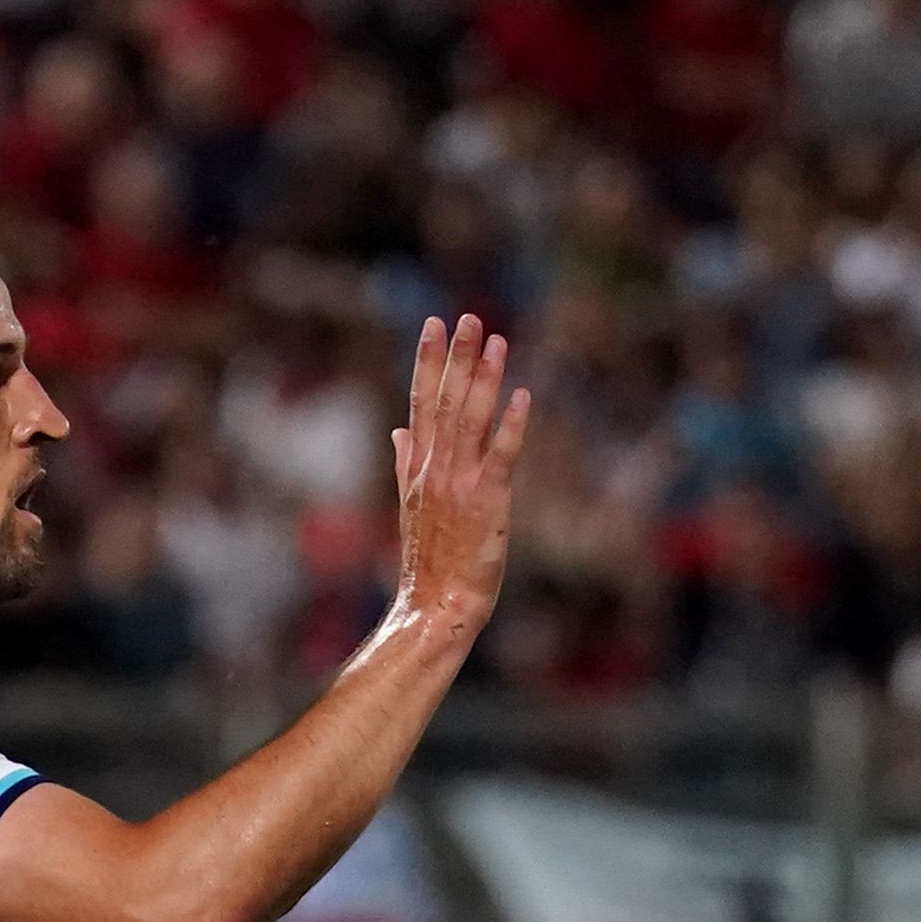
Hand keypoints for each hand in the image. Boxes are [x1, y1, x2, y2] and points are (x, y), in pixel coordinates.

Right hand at [388, 313, 531, 633]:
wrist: (434, 605)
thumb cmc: (429, 562)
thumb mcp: (410, 505)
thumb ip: (404, 464)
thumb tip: (398, 430)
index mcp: (419, 468)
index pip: (421, 403)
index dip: (427, 361)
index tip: (433, 324)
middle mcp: (436, 469)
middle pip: (445, 401)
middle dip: (456, 356)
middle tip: (467, 316)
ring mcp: (459, 484)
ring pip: (470, 420)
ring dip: (483, 378)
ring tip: (496, 341)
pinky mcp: (486, 502)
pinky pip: (500, 456)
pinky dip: (511, 425)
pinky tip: (523, 396)